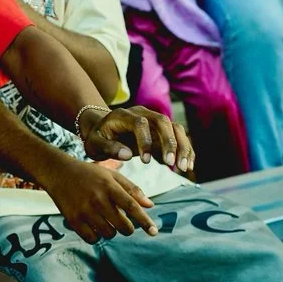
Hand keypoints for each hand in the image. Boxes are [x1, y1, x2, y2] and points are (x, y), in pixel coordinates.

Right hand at [44, 158, 157, 243]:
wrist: (57, 172)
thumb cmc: (88, 174)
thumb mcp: (110, 175)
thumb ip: (131, 189)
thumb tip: (150, 206)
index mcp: (108, 186)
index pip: (131, 206)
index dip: (144, 221)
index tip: (154, 232)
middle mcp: (97, 198)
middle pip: (123, 226)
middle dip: (127, 228)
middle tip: (123, 223)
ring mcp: (84, 210)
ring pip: (108, 234)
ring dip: (111, 231)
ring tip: (105, 221)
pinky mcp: (72, 220)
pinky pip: (92, 239)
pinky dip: (96, 236)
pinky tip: (94, 226)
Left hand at [80, 105, 195, 177]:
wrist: (103, 130)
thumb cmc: (98, 138)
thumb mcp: (95, 144)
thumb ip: (108, 148)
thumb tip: (127, 155)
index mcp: (123, 115)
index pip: (140, 122)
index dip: (145, 140)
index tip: (146, 161)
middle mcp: (142, 113)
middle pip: (162, 121)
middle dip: (170, 143)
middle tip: (173, 164)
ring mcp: (154, 120)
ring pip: (175, 127)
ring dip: (182, 146)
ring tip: (184, 167)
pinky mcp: (162, 130)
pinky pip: (179, 136)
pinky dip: (186, 149)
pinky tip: (188, 165)